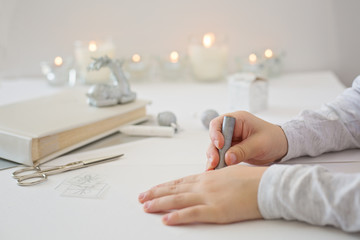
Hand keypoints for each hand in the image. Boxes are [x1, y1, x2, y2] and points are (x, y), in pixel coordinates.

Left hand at [138, 165, 266, 224]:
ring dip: (160, 203)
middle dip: (156, 193)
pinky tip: (166, 219)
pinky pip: (192, 214)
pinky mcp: (216, 210)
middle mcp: (204, 185)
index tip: (153, 188)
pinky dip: (178, 217)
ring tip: (146, 207)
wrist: (267, 185)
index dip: (164, 186)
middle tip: (142, 197)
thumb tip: (205, 182)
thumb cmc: (252, 179)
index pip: (180, 181)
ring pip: (178, 200)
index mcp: (207, 177)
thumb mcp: (229, 174)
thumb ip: (214, 179)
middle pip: (174, 189)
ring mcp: (209, 197)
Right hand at [206, 111, 287, 169]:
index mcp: (238, 120)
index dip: (215, 134)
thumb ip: (243, 150)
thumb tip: (227, 158)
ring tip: (214, 169)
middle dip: (213, 150)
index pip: (219, 124)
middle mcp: (231, 129)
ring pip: (215, 148)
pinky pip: (221, 156)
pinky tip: (215, 171)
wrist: (281, 147)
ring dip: (214, 158)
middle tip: (214, 162)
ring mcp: (230, 140)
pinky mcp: (231, 150)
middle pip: (214, 138)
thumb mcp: (260, 144)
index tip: (220, 145)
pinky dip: (218, 163)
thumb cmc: (273, 139)